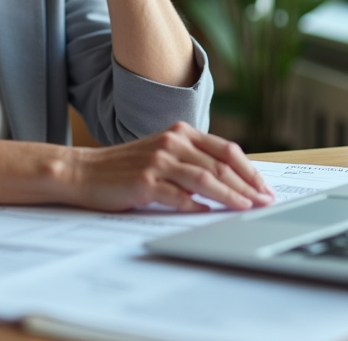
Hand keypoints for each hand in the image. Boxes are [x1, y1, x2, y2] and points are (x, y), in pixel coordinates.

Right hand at [65, 122, 275, 211]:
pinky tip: (207, 213)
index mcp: (181, 132)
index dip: (249, 170)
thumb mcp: (162, 153)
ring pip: (205, 179)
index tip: (264, 188)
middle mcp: (172, 142)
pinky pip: (178, 195)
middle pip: (220, 165)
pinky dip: (196, 205)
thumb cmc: (125, 167)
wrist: (83, 171)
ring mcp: (158, 160)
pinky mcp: (145, 181)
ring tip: (245, 208)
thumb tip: (230, 181)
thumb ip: (191, 160)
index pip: (227, 150)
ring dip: (229, 196)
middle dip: (246, 186)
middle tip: (263, 202)